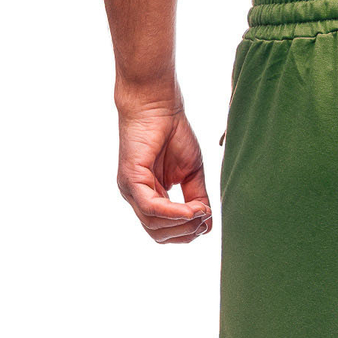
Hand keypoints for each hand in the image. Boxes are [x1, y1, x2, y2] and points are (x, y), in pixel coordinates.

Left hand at [116, 96, 211, 243]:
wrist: (158, 104)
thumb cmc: (173, 133)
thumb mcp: (191, 175)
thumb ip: (197, 200)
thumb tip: (207, 224)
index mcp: (150, 198)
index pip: (165, 232)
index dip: (187, 232)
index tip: (206, 218)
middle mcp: (136, 197)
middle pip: (158, 234)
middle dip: (185, 231)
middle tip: (204, 217)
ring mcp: (130, 189)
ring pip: (153, 225)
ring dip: (182, 222)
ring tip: (200, 210)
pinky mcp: (130, 178)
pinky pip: (150, 207)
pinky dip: (172, 212)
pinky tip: (190, 209)